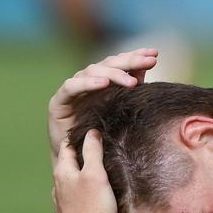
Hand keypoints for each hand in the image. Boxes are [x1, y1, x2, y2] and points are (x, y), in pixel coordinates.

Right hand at [48, 49, 158, 166]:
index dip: (136, 56)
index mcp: (104, 81)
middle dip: (130, 61)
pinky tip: (102, 83)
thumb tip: (147, 68)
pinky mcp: (58, 101)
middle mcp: (87, 81)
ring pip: (91, 71)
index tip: (155, 54)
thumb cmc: (103, 135)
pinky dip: (86, 83)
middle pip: (108, 63)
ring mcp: (73, 89)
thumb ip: (131, 89)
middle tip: (150, 62)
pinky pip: (71, 87)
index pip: (120, 62)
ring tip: (131, 82)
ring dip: (113, 74)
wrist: (77, 159)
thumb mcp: (121, 110)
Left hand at [52, 129, 118, 212]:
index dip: (76, 138)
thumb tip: (91, 133)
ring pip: (67, 182)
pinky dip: (77, 191)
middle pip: (66, 165)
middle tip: (91, 147)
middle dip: (77, 155)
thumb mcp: (96, 174)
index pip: (67, 148)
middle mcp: (57, 186)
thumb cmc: (94, 206)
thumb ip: (92, 152)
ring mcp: (60, 203)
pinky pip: (70, 198)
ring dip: (77, 174)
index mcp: (63, 173)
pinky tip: (86, 195)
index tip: (87, 131)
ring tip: (90, 171)